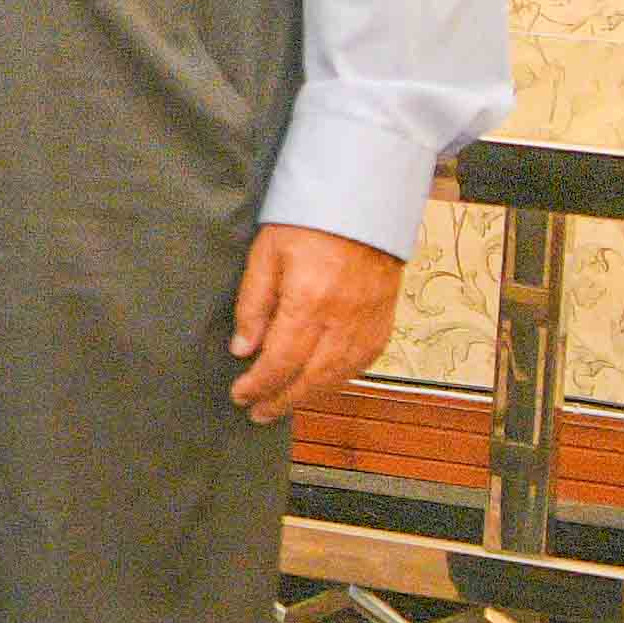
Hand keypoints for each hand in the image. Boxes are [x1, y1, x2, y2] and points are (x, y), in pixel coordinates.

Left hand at [229, 221, 402, 420]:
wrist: (363, 208)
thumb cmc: (308, 225)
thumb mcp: (265, 256)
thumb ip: (253, 305)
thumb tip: (243, 350)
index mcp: (310, 302)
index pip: (281, 360)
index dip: (259, 384)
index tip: (240, 395)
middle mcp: (343, 319)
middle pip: (311, 377)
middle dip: (281, 400)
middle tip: (257, 414)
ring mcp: (368, 323)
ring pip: (338, 376)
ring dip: (308, 396)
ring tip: (282, 404)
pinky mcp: (383, 323)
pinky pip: (361, 363)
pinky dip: (337, 379)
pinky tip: (319, 384)